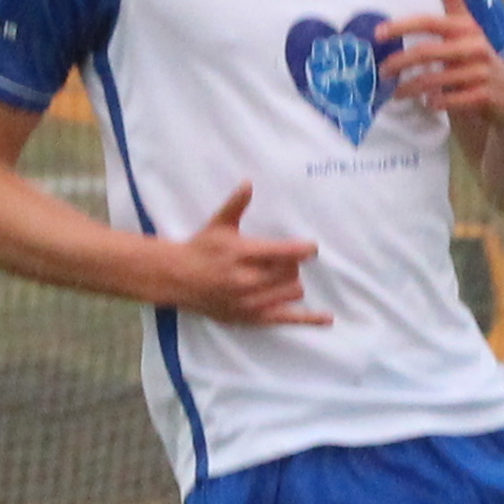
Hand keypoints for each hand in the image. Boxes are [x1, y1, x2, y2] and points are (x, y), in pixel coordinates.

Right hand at [172, 183, 326, 325]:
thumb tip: (249, 183)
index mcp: (242, 254)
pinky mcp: (251, 318)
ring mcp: (250, 302)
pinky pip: (286, 320)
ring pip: (292, 291)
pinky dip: (309, 319)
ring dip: (292, 283)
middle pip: (291, 272)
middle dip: (291, 265)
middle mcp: (247, 280)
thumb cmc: (201, 249)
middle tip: (281, 261)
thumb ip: (236, 205)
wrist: (176, 279)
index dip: (302, 250)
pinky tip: (327, 318)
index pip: (284, 253)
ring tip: (279, 277)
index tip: (311, 248)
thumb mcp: (218, 225)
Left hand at [380, 0, 503, 126]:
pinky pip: (453, 100)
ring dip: (411, 88)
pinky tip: (428, 104)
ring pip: (436, 80)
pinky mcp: (487, 97)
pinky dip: (437, 103)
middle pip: (428, 52)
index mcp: (468, 28)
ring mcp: (483, 73)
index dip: (403, 26)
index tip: (378, 34)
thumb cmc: (481, 60)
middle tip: (382, 71)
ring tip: (396, 93)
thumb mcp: (469, 28)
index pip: (430, 22)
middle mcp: (476, 47)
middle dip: (400, 62)